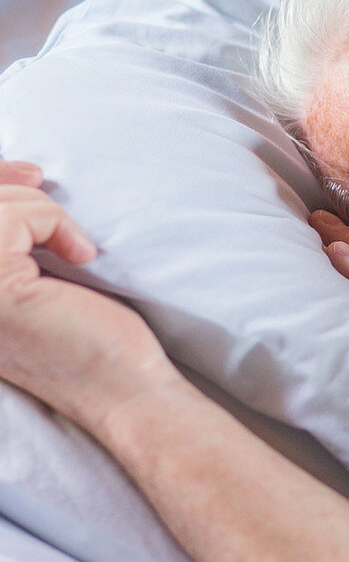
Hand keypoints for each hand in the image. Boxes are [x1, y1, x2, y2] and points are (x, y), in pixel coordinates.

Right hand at [0, 160, 177, 432]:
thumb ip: (5, 245)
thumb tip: (17, 175)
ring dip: (36, 207)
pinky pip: (16, 218)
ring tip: (68, 241)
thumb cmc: (88, 338)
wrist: (123, 388)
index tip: (30, 174)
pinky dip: (54, 221)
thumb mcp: (29, 282)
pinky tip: (81, 255)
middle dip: (7, 186)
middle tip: (43, 182)